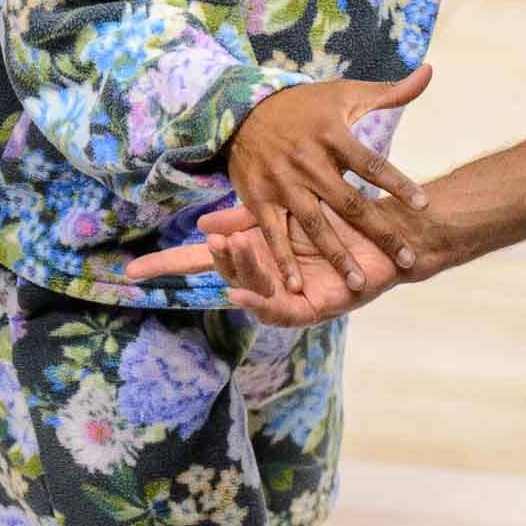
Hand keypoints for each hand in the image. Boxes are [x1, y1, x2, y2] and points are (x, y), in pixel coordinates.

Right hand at [128, 206, 402, 326]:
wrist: (395, 231)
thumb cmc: (346, 219)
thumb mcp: (291, 212)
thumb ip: (248, 220)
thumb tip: (204, 224)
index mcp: (261, 255)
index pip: (206, 261)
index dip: (169, 266)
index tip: (130, 272)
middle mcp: (272, 280)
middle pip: (228, 276)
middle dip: (214, 261)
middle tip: (207, 240)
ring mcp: (292, 296)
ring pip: (255, 291)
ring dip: (240, 272)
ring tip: (228, 248)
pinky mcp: (317, 308)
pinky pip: (284, 312)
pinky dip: (263, 303)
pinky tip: (242, 293)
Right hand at [224, 65, 432, 293]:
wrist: (242, 108)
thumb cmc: (307, 106)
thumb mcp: (347, 93)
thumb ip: (391, 92)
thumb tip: (429, 72)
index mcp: (333, 136)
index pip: (373, 163)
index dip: (399, 184)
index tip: (425, 205)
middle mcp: (309, 162)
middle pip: (350, 203)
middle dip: (380, 232)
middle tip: (408, 259)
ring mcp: (282, 183)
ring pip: (315, 225)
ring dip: (336, 255)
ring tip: (359, 284)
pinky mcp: (258, 199)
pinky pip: (273, 234)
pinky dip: (282, 260)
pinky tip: (296, 288)